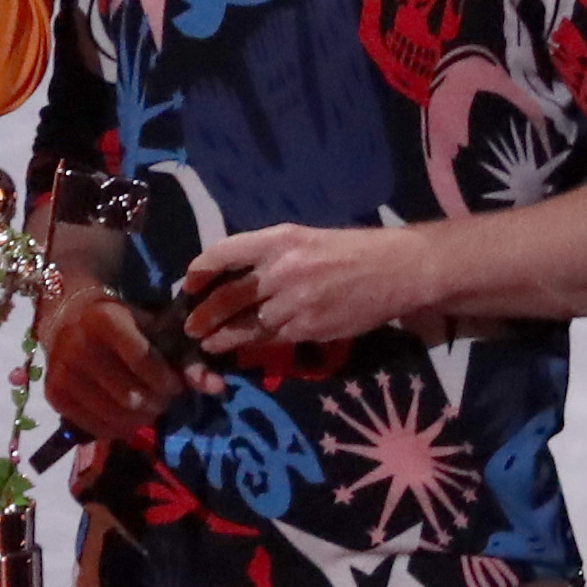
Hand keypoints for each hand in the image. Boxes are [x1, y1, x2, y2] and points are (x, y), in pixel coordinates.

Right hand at [43, 283, 197, 440]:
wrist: (68, 319)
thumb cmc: (121, 323)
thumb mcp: (152, 329)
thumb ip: (185, 357)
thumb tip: (218, 387)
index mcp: (105, 321)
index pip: (143, 361)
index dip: (167, 381)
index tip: (175, 386)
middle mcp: (79, 347)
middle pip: (131, 395)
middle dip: (157, 403)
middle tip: (162, 398)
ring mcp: (64, 374)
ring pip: (116, 416)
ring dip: (140, 418)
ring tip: (146, 407)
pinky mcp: (55, 395)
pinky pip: (97, 427)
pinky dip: (119, 428)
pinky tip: (126, 415)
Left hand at [180, 224, 435, 359]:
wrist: (396, 270)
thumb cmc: (351, 250)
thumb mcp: (306, 238)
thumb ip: (270, 255)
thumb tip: (233, 276)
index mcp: (279, 239)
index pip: (223, 253)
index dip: (199, 271)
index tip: (190, 284)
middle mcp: (282, 269)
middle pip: (228, 297)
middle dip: (204, 316)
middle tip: (192, 327)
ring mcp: (295, 302)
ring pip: (247, 326)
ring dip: (224, 338)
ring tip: (210, 345)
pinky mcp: (309, 328)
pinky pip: (273, 339)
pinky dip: (256, 344)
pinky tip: (247, 348)